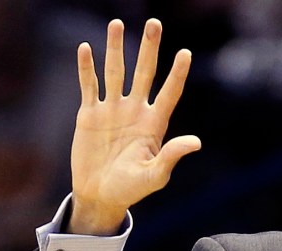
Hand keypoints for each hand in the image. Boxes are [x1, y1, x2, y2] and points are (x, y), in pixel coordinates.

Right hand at [69, 18, 200, 234]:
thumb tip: (196, 142)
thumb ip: (172, 156)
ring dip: (116, 49)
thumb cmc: (131, 190)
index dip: (177, 74)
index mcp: (154, 124)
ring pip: (115, 72)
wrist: (100, 196)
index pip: (169, 93)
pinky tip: (85, 48)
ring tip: (117, 24)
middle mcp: (135, 111)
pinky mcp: (89, 115)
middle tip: (154, 24)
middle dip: (149, 49)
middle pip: (144, 73)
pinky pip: (89, 86)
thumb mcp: (155, 176)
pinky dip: (86, 68)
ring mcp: (112, 110)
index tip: (185, 53)